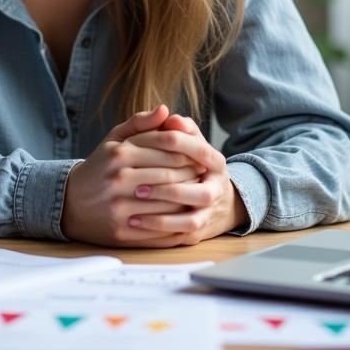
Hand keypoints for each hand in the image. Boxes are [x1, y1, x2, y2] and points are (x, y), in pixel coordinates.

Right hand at [61, 105, 207, 245]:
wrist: (69, 202)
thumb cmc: (100, 166)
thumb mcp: (114, 140)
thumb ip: (140, 123)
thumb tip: (166, 109)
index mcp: (120, 153)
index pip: (166, 145)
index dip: (188, 149)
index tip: (199, 154)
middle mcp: (119, 179)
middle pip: (170, 174)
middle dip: (191, 174)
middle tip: (204, 174)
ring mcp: (119, 207)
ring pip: (167, 202)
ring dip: (187, 199)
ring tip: (197, 194)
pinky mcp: (121, 231)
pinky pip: (158, 228)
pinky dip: (175, 223)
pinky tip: (183, 216)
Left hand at [122, 114, 247, 245]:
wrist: (212, 199)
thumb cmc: (190, 162)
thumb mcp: (188, 141)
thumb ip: (178, 128)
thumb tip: (167, 115)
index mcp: (215, 162)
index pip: (199, 151)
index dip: (173, 145)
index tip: (143, 145)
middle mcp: (217, 189)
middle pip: (200, 193)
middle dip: (168, 190)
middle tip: (136, 187)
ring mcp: (209, 213)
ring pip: (191, 219)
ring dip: (162, 217)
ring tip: (132, 209)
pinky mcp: (197, 232)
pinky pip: (179, 235)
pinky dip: (157, 230)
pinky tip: (134, 222)